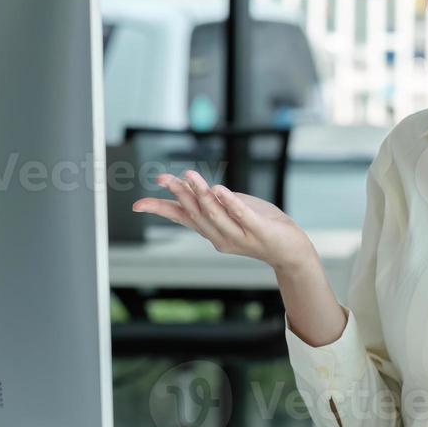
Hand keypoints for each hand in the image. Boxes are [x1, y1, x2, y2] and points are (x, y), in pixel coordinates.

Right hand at [134, 170, 316, 272]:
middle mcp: (220, 237)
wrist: (290, 250)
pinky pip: (242, 215)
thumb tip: (189, 187)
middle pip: (195, 213)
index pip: (182, 218)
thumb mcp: (231, 212)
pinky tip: (220, 190)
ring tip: (190, 176)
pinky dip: (230, 203)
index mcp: (211, 231)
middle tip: (163, 179)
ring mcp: (240, 235)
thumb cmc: (260, 227)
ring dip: (201, 195)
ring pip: (215, 214)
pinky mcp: (260, 231)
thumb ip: (212, 202)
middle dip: (180, 195)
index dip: (161, 210)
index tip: (138, 205)